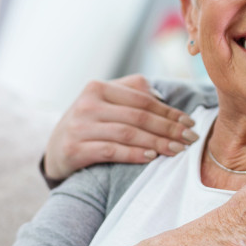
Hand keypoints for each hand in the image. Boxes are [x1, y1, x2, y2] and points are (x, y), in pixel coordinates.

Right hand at [43, 74, 196, 180]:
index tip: (190, 123)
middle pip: (138, 117)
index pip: (142, 100)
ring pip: (127, 134)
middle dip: (169, 129)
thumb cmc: (91, 122)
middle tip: (190, 139)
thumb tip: (163, 96)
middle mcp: (87, 104)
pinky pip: (111, 151)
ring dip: (157, 143)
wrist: (55, 148)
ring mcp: (79, 127)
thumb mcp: (105, 101)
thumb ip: (132, 92)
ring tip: (178, 150)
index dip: (169, 112)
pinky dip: (134, 154)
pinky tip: (152, 157)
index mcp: (98, 88)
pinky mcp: (74, 149)